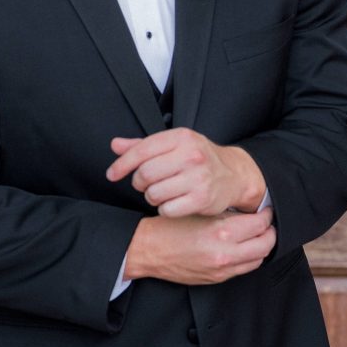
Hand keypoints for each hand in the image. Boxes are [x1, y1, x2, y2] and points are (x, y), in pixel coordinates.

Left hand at [106, 127, 265, 215]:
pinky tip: (174, 202)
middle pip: (145, 174)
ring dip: (152, 196)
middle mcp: (191, 155)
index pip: (141, 150)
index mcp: (181, 137)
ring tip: (163, 192)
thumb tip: (115, 145)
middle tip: (147, 183)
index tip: (112, 174)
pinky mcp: (202, 199)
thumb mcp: (174, 145)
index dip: (122, 164)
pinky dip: (165, 209)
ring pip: (153, 194)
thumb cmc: (199, 159)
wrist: (234, 175)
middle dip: (140, 182)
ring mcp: (198, 178)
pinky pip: (167, 209)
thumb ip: (143, 146)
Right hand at [124, 208, 275, 284]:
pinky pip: (243, 269)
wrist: (149, 250)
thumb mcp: (201, 212)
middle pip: (265, 245)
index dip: (266, 216)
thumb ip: (227, 215)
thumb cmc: (170, 227)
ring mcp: (222, 269)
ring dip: (261, 247)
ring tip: (257, 236)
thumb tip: (249, 213)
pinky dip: (249, 258)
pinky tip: (243, 248)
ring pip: (257, 259)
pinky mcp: (216, 278)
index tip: (265, 211)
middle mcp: (225, 253)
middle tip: (266, 223)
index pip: (260, 224)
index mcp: (221, 232)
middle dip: (270, 232)